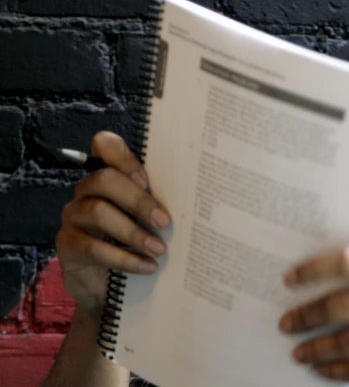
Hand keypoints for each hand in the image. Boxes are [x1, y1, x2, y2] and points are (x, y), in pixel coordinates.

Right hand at [56, 131, 170, 321]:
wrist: (107, 288)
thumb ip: (160, 204)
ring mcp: (73, 216)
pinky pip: (92, 247)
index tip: (147, 180)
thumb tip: (196, 202)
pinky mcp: (67, 244)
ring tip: (159, 249)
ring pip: (98, 211)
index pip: (105, 146)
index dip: (124, 157)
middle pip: (104, 180)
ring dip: (133, 232)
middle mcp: (87, 191)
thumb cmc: (135, 244)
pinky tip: (147, 267)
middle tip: (165, 222)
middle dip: (138, 200)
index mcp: (109, 177)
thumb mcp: (148, 220)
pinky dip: (124, 258)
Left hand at [278, 245, 348, 386]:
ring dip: (313, 348)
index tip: (291, 278)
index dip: (314, 268)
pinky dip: (332, 370)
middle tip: (286, 322)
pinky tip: (321, 368)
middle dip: (305, 315)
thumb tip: (323, 281)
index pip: (348, 260)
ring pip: (342, 341)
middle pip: (338, 304)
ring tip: (299, 350)